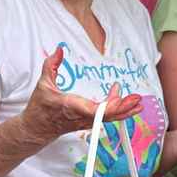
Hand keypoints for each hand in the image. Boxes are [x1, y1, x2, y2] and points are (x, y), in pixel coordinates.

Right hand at [20, 48, 141, 145]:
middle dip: (124, 107)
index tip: (118, 93)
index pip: (94, 110)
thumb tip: (59, 49)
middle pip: (107, 115)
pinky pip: (107, 119)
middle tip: (137, 98)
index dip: (109, 105)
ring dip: (126, 111)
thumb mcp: (43, 84)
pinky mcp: (89, 122)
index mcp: (72, 106)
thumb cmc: (40, 107)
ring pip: (109, 118)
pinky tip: (131, 107)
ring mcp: (86, 121)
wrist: (37, 128)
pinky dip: (120, 113)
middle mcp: (82, 116)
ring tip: (139, 103)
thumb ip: (51, 65)